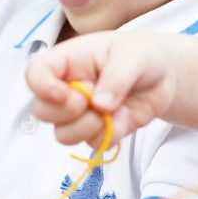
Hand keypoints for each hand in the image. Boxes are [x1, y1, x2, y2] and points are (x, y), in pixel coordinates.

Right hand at [25, 32, 175, 146]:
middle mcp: (65, 89)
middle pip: (42, 112)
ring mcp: (79, 113)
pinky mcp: (97, 130)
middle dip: (68, 112)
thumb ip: (116, 77)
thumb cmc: (139, 54)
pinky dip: (110, 136)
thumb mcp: (133, 55)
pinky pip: (91, 144)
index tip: (64, 94)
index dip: (42, 87)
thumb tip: (100, 105)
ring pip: (63, 134)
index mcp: (65, 63)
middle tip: (93, 100)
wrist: (163, 74)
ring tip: (113, 111)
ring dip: (88, 128)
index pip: (35, 74)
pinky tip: (125, 118)